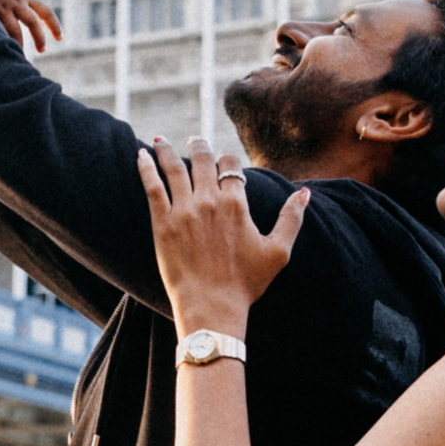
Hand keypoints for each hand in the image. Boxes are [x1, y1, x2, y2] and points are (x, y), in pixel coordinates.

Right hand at [0, 0, 62, 51]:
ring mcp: (4, 7)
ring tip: (20, 54)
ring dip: (19, 43)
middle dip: (39, 38)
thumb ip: (29, 7)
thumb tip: (42, 25)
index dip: (55, 26)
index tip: (60, 38)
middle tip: (42, 50)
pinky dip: (3, 39)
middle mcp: (18, 2)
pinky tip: (4, 47)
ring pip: (15, 30)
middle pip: (33, 22)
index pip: (46, 12)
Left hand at [135, 134, 306, 334]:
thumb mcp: (278, 252)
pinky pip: (152, 186)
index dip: (226, 160)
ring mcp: (184, 210)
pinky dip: (146, 167)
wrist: (212, 306)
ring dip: (166, 149)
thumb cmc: (246, 283)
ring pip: (174, 167)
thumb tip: (304, 193)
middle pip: (202, 160)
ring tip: (160, 139)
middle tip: (193, 140)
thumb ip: (291, 219)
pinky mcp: (162, 223)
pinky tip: (140, 155)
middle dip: (198, 146)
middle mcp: (209, 200)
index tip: (222, 160)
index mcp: (237, 204)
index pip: (230, 166)